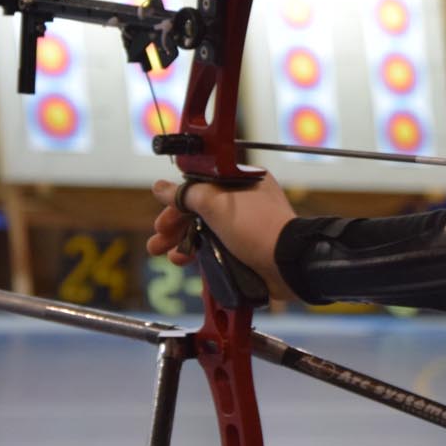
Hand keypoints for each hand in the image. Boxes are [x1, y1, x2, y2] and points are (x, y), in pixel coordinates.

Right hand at [149, 174, 297, 301]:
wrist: (288, 263)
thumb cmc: (258, 228)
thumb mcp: (216, 203)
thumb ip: (186, 194)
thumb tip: (160, 187)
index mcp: (241, 182)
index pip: (200, 187)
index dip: (177, 203)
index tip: (162, 219)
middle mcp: (245, 202)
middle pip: (200, 211)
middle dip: (175, 227)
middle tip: (157, 243)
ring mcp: (247, 227)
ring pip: (207, 232)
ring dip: (184, 244)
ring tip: (170, 256)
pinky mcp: (249, 249)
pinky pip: (220, 249)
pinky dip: (203, 256)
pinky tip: (190, 263)